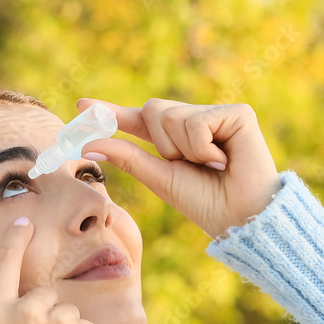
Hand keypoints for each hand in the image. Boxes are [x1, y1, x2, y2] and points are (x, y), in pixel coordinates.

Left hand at [77, 98, 282, 238]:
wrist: (241, 217)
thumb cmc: (204, 202)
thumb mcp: (159, 178)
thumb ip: (127, 157)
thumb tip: (88, 143)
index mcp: (174, 139)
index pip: (137, 119)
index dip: (111, 111)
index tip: (81, 106)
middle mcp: (195, 121)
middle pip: (152, 109)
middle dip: (160, 142)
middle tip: (185, 164)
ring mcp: (216, 114)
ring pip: (171, 114)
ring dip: (182, 149)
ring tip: (210, 165)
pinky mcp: (237, 113)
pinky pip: (196, 121)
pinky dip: (201, 146)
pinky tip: (223, 159)